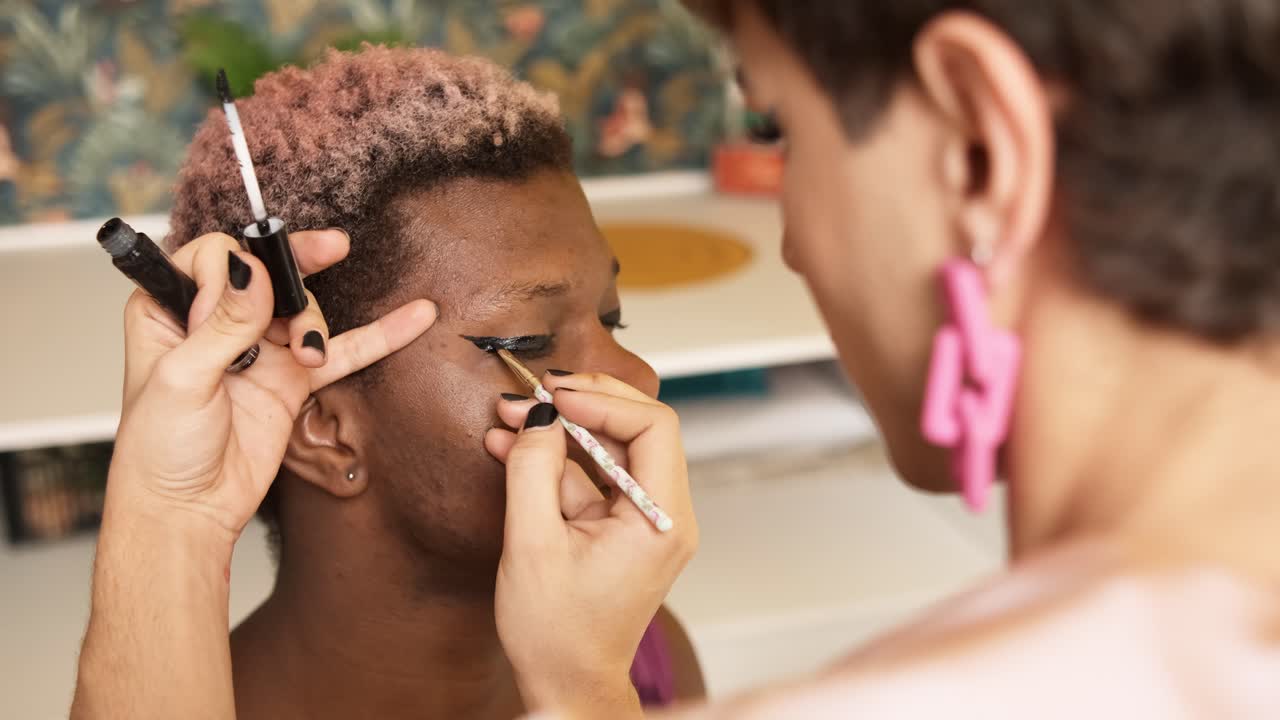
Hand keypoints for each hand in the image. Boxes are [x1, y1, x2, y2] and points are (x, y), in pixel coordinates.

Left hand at [108, 229, 436, 540]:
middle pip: (267, 272)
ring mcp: (259, 350)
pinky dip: (378, 335)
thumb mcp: (182, 380)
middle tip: (331, 247)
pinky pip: (342, 350)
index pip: (212, 259)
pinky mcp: (293, 378)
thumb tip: (253, 271)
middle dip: (298, 262)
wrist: (189, 510)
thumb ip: (222, 325)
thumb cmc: (159, 450)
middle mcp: (216, 322)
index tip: (236, 314)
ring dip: (315, 324)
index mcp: (169, 310)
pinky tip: (413, 316)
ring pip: (303, 310)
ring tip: (309, 356)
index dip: (234, 275)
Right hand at [485, 373, 697, 715]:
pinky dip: (557, 461)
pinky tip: (514, 448)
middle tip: (533, 393)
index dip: (603, 401)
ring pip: (612, 450)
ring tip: (510, 417)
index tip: (555, 395)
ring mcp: (645, 520)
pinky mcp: (622, 527)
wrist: (567, 685)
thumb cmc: (557, 635)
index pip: (653, 428)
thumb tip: (538, 416)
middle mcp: (664, 515)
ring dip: (562, 431)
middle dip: (582, 406)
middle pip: (637, 430)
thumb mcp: (531, 545)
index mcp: (660, 520)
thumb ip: (532, 471)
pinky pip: (594, 478)